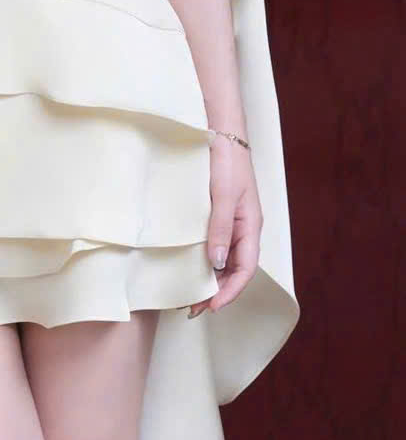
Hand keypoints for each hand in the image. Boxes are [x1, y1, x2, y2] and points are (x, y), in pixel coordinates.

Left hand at [187, 135, 262, 317]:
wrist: (218, 130)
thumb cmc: (226, 160)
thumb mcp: (224, 195)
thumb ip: (220, 228)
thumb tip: (215, 263)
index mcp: (251, 225)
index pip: (245, 269)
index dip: (230, 291)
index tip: (210, 306)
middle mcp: (243, 227)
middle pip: (234, 269)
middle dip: (217, 292)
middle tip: (193, 308)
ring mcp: (230, 221)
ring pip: (224, 259)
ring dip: (210, 279)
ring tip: (189, 294)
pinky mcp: (217, 213)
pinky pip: (213, 244)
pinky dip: (204, 260)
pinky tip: (189, 267)